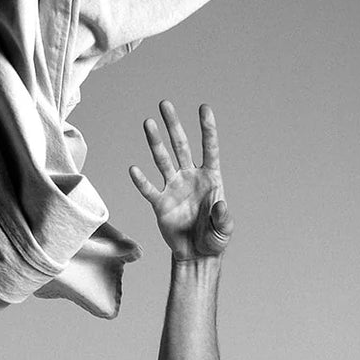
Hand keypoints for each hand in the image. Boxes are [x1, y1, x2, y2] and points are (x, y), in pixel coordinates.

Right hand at [130, 101, 231, 260]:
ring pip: (163, 160)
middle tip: (165, 104)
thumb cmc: (214, 240)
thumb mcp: (224, 230)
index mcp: (210, 179)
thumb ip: (223, 218)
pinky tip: (134, 169)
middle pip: (181, 146)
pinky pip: (149, 190)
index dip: (207, 129)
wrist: (197, 255)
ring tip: (148, 122)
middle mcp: (190, 177)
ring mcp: (174, 188)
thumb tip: (219, 206)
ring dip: (156, 142)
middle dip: (173, 125)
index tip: (204, 108)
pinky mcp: (161, 203)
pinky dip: (142, 181)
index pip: (209, 149)